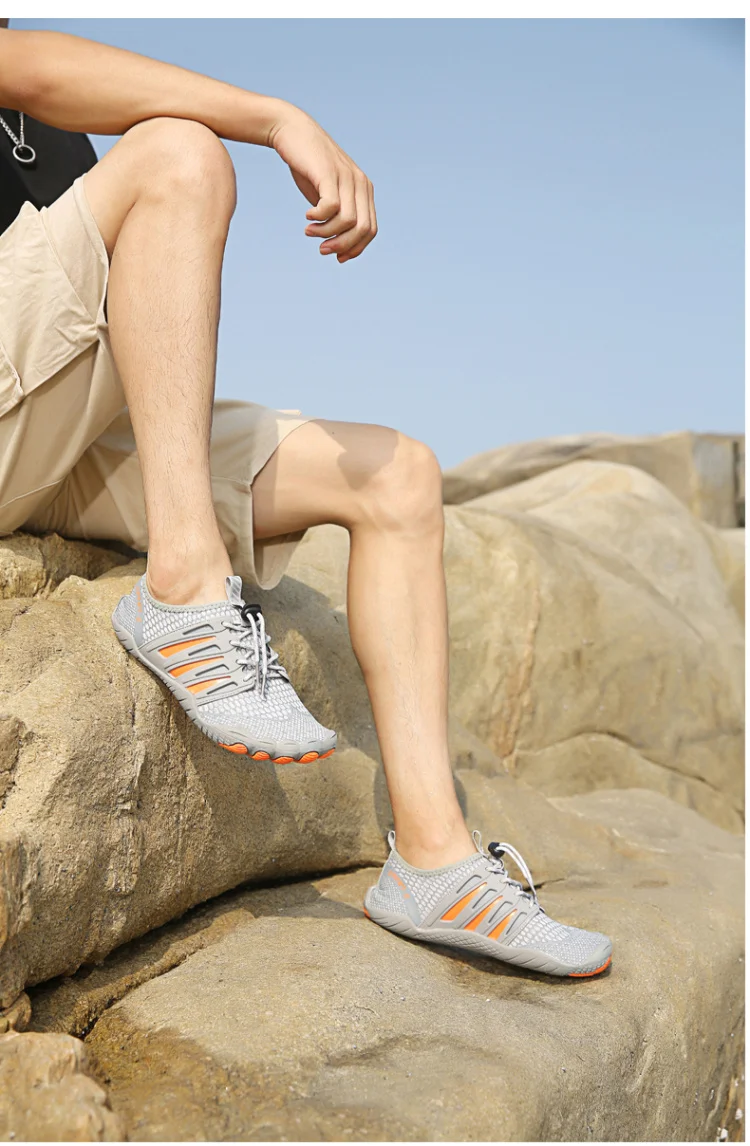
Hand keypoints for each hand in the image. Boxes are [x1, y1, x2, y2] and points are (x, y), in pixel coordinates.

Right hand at [268, 105, 376, 262]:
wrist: (292, 132)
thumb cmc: (309, 167)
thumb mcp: (327, 194)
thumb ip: (336, 216)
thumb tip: (339, 247)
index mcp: (364, 190)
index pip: (371, 230)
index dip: (355, 248)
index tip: (336, 256)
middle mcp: (360, 184)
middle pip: (363, 229)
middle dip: (343, 245)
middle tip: (322, 249)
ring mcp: (347, 177)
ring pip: (348, 221)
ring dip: (327, 233)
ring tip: (309, 232)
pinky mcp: (329, 173)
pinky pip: (331, 207)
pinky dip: (319, 218)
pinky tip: (308, 215)